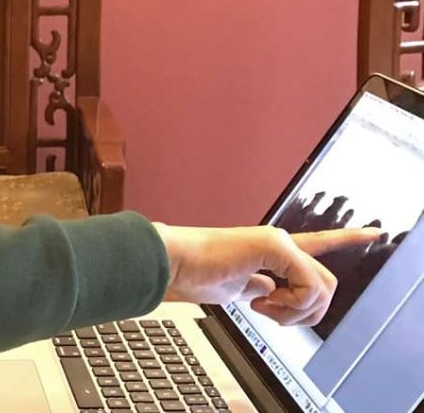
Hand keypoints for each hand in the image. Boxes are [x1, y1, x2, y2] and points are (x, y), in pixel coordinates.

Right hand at [151, 223, 380, 325]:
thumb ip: (258, 289)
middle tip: (271, 314)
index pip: (316, 243)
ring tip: (262, 308)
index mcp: (269, 250)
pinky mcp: (275, 246)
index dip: (346, 238)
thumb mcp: (234, 290)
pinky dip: (290, 305)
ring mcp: (278, 241)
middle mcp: (278, 241)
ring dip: (295, 312)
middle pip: (326, 284)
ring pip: (321, 288)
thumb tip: (270, 294)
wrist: (172, 263)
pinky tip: (260, 302)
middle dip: (306, 313)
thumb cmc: (192, 274)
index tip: (374, 232)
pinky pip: (308, 288)